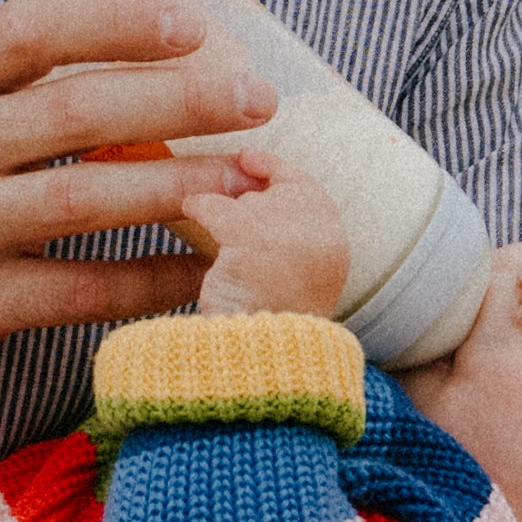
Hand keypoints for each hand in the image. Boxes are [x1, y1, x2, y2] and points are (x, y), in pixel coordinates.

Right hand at [0, 0, 274, 389]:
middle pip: (76, 111)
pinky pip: (82, 291)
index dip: (118, 21)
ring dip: (178, 188)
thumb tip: (155, 61)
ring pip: (85, 200)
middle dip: (179, 100)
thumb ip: (20, 89)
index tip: (194, 26)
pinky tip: (203, 272)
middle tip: (256, 100)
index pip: (34, 29)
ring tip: (247, 181)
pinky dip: (151, 281)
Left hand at [186, 154, 353, 318]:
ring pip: (239, 203)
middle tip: (229, 236)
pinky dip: (198, 206)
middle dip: (243, 212)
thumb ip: (286, 239)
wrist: (268, 363)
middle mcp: (317, 228)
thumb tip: (245, 179)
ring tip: (209, 232)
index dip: (272, 168)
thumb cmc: (273, 332)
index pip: (303, 186)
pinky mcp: (247, 235)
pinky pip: (212, 206)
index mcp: (333, 243)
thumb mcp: (294, 282)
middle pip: (267, 197)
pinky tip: (188, 209)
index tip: (248, 158)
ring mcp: (285, 229)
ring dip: (222, 219)